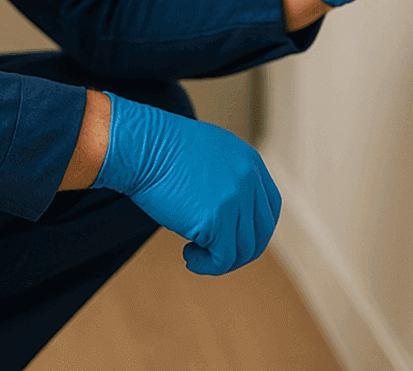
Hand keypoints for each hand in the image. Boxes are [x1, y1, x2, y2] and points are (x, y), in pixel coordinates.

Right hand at [92, 92, 279, 275]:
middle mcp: (248, 181)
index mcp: (249, 162)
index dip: (255, 229)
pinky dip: (207, 265)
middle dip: (239, 250)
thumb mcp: (209, 153)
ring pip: (242, 250)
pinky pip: (222, 258)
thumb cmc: (161, 147)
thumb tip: (228, 210)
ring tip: (194, 253)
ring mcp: (235, 201)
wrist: (142, 146)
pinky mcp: (216, 221)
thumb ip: (228, 177)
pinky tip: (189, 257)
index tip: (234, 238)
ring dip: (219, 259)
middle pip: (260, 232)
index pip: (270, 207)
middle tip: (214, 253)